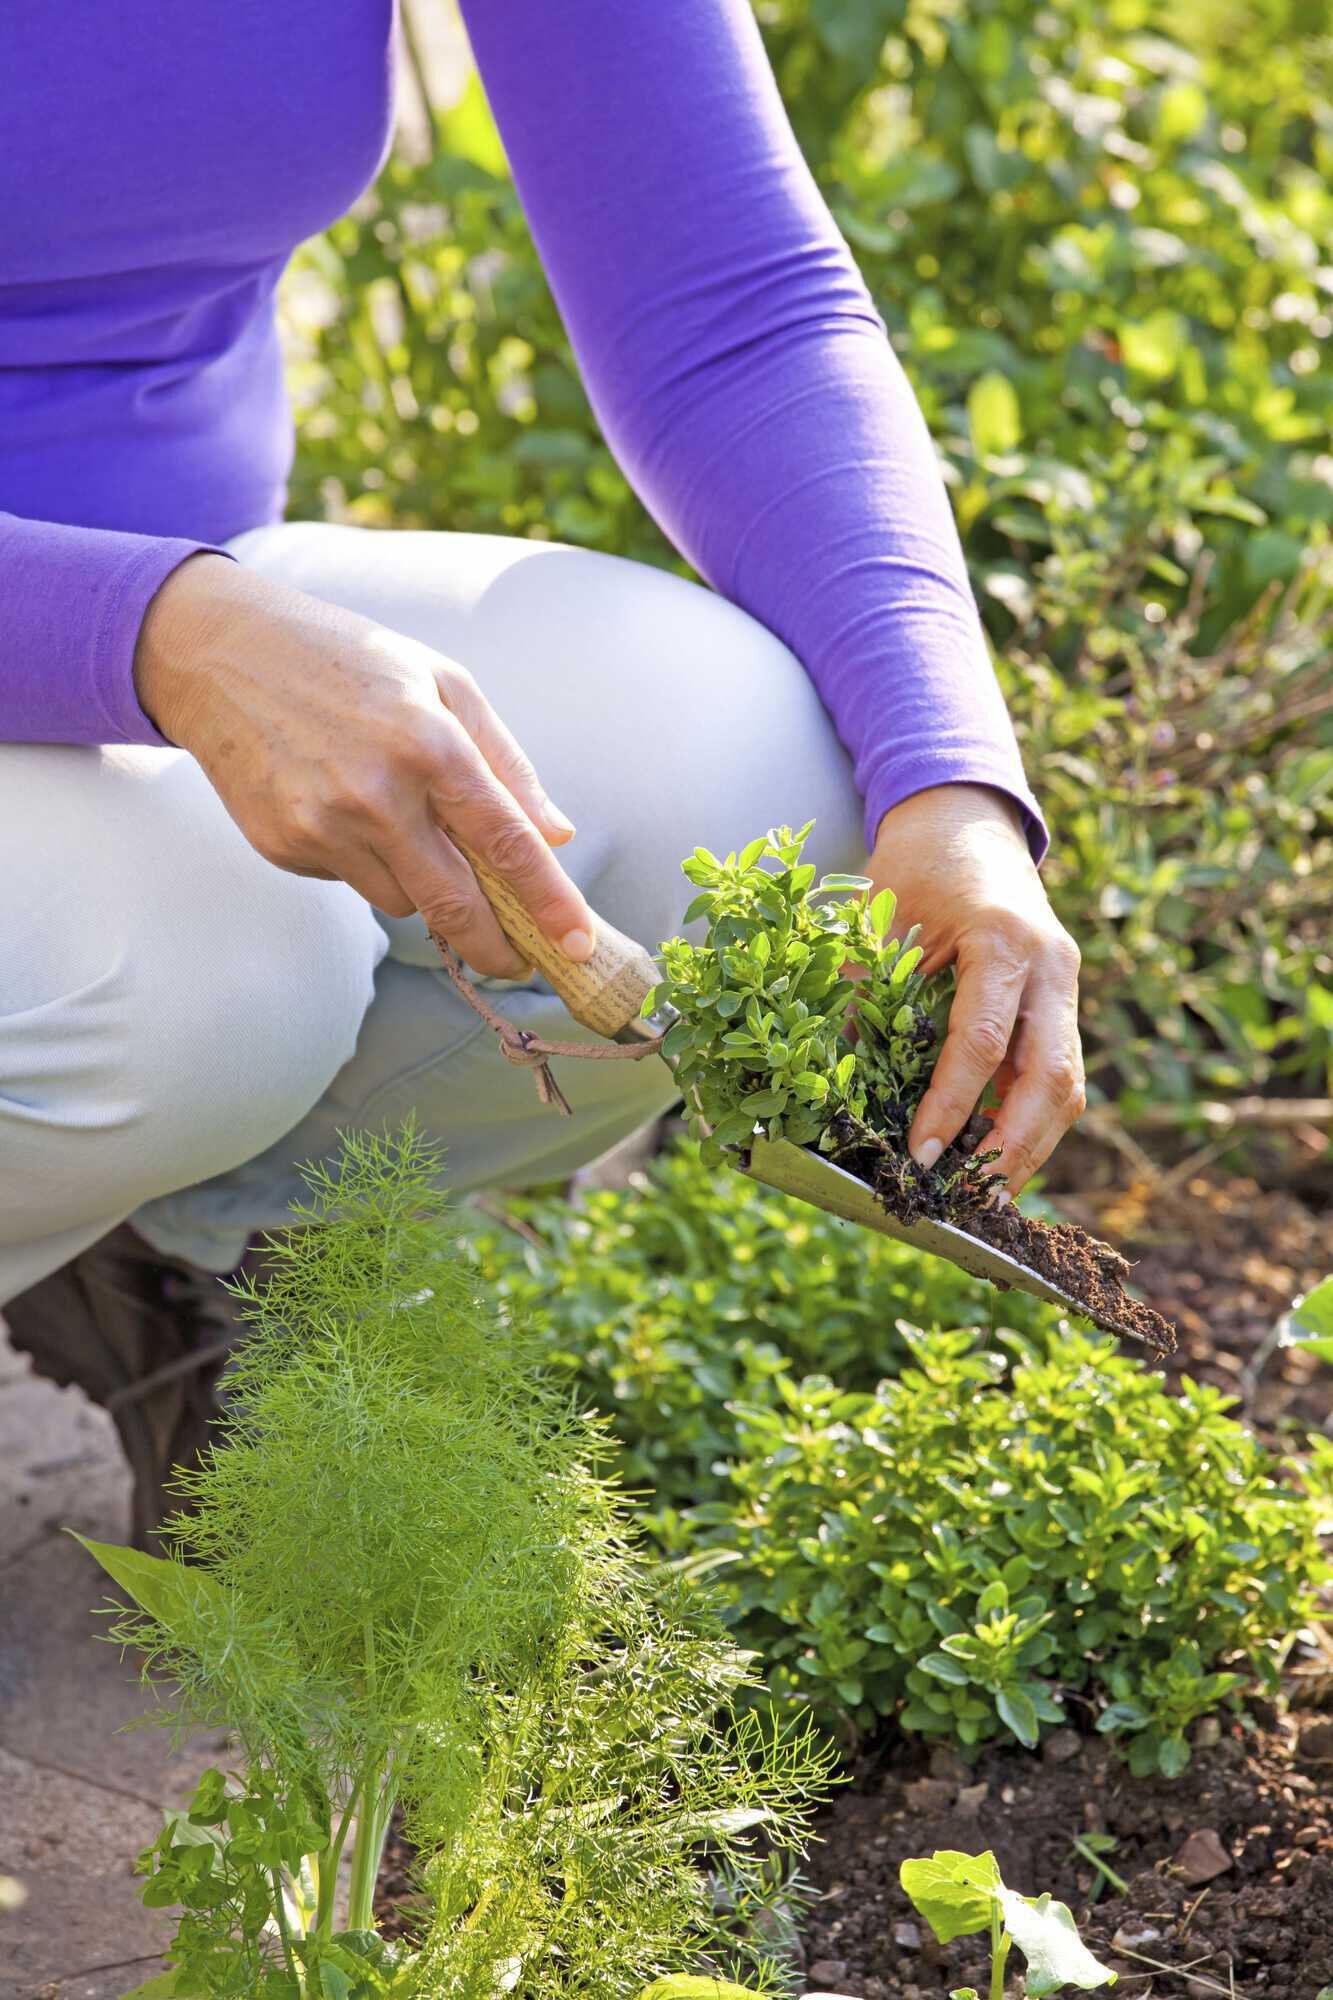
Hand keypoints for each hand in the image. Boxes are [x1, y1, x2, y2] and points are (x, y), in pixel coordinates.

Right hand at [134, 554, 595, 978]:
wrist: (223, 654)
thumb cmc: (351, 662)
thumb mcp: (444, 684)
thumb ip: (506, 763)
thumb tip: (556, 834)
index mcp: (431, 744)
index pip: (507, 844)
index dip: (549, 903)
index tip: (577, 946)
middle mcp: (377, 794)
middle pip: (455, 906)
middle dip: (495, 947)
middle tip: (518, 962)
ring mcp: (324, 826)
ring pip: (402, 903)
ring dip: (421, 886)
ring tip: (398, 818)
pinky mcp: (284, 846)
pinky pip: (350, 882)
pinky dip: (364, 861)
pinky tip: (341, 805)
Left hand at [867, 784, 1083, 1195]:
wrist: (964, 817)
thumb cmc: (914, 866)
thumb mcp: (880, 926)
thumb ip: (866, 1001)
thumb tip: (841, 1091)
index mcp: (1004, 939)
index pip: (985, 1043)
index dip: (952, 1107)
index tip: (921, 1156)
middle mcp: (1051, 965)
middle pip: (1052, 1078)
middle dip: (1013, 1150)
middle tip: (971, 1200)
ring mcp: (1065, 983)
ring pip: (1067, 1085)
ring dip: (1030, 1146)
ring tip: (986, 1196)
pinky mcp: (1062, 1000)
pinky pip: (1057, 1072)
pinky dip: (1029, 1120)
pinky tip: (994, 1157)